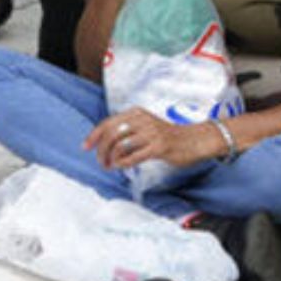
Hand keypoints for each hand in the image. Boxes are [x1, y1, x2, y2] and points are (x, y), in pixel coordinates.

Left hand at [81, 107, 211, 170]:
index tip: (85, 147)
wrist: (195, 140)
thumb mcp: (146, 126)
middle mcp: (142, 120)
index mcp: (136, 113)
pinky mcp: (159, 147)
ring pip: (120, 146)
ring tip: (110, 166)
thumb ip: (128, 130)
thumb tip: (105, 143)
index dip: (94, 136)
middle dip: (101, 150)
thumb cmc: (168, 136)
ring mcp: (151, 133)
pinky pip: (134, 156)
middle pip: (111, 134)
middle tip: (100, 161)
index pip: (107, 123)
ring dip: (111, 158)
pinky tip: (121, 167)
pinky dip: (123, 163)